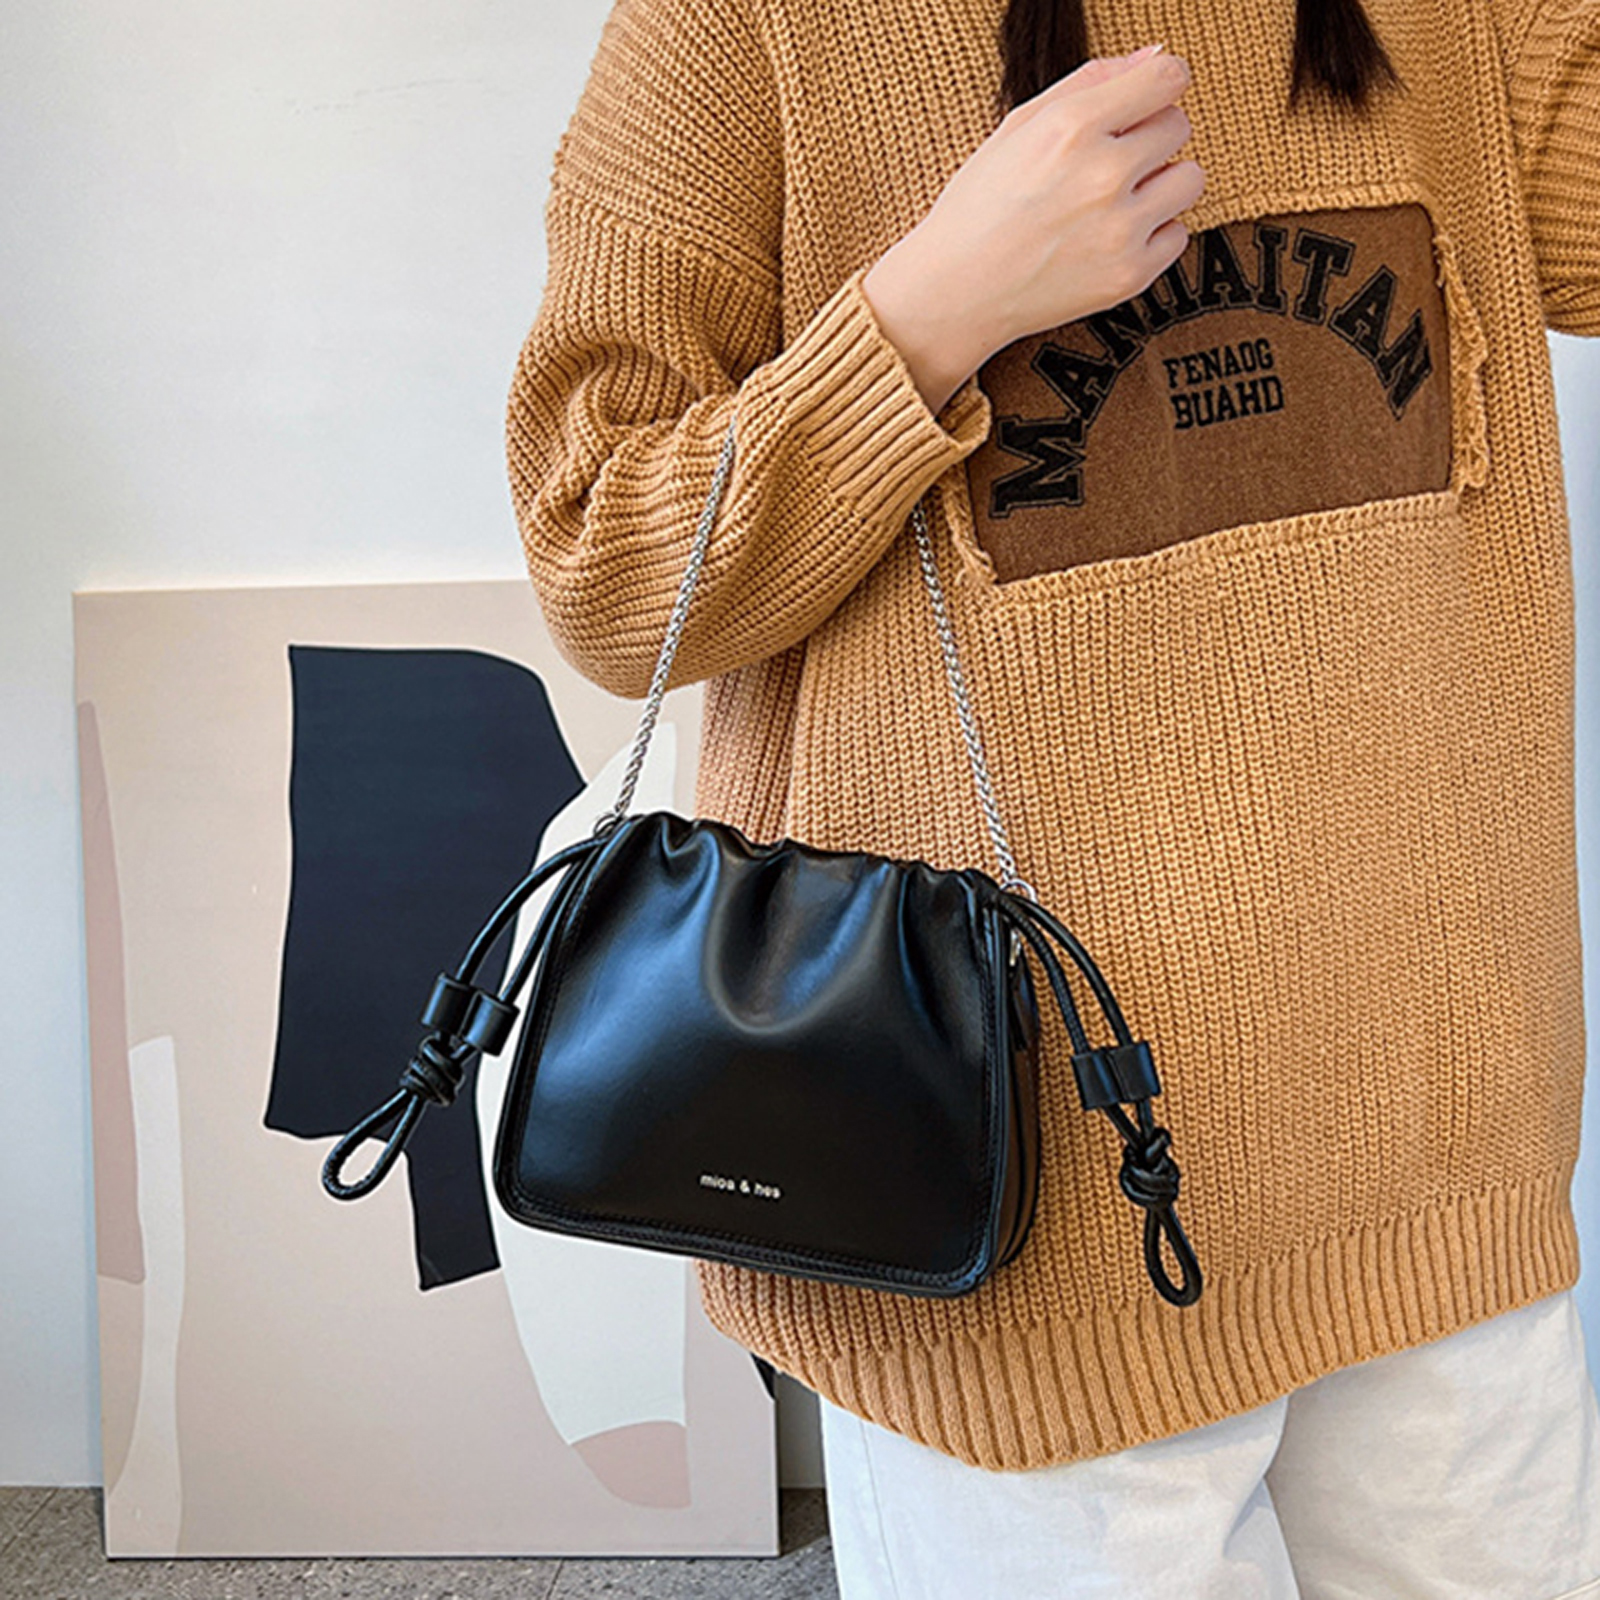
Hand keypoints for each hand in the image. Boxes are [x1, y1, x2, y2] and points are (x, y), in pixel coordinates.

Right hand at [864, 47, 1205, 415]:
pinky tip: (1110, 238)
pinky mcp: (1129, 275)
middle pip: (1178, 127)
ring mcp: (1120, 229)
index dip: (1157, 87)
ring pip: (1189, 180)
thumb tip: (1153, 57)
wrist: (955, 293)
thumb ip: (1089, 82)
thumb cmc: (979, 210)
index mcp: (1072, 128)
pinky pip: (1177, 236)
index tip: (1144, 103)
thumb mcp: (1017, 128)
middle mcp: (1103, 175)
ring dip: (1160, 185)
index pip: (1167, 78)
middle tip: (1109, 162)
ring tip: (1116, 201)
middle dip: (1149, 138)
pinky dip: (1151, 236)